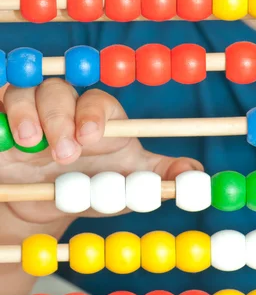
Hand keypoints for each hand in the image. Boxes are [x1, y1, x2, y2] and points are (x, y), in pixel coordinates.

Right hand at [0, 78, 201, 224]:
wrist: (44, 203)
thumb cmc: (90, 185)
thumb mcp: (124, 184)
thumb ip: (158, 177)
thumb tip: (196, 174)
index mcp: (97, 115)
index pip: (98, 101)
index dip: (94, 114)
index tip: (92, 137)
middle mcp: (64, 105)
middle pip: (61, 91)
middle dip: (61, 118)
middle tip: (64, 152)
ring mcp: (30, 108)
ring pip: (25, 91)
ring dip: (27, 113)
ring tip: (31, 143)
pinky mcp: (1, 117)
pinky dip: (0, 113)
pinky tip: (4, 138)